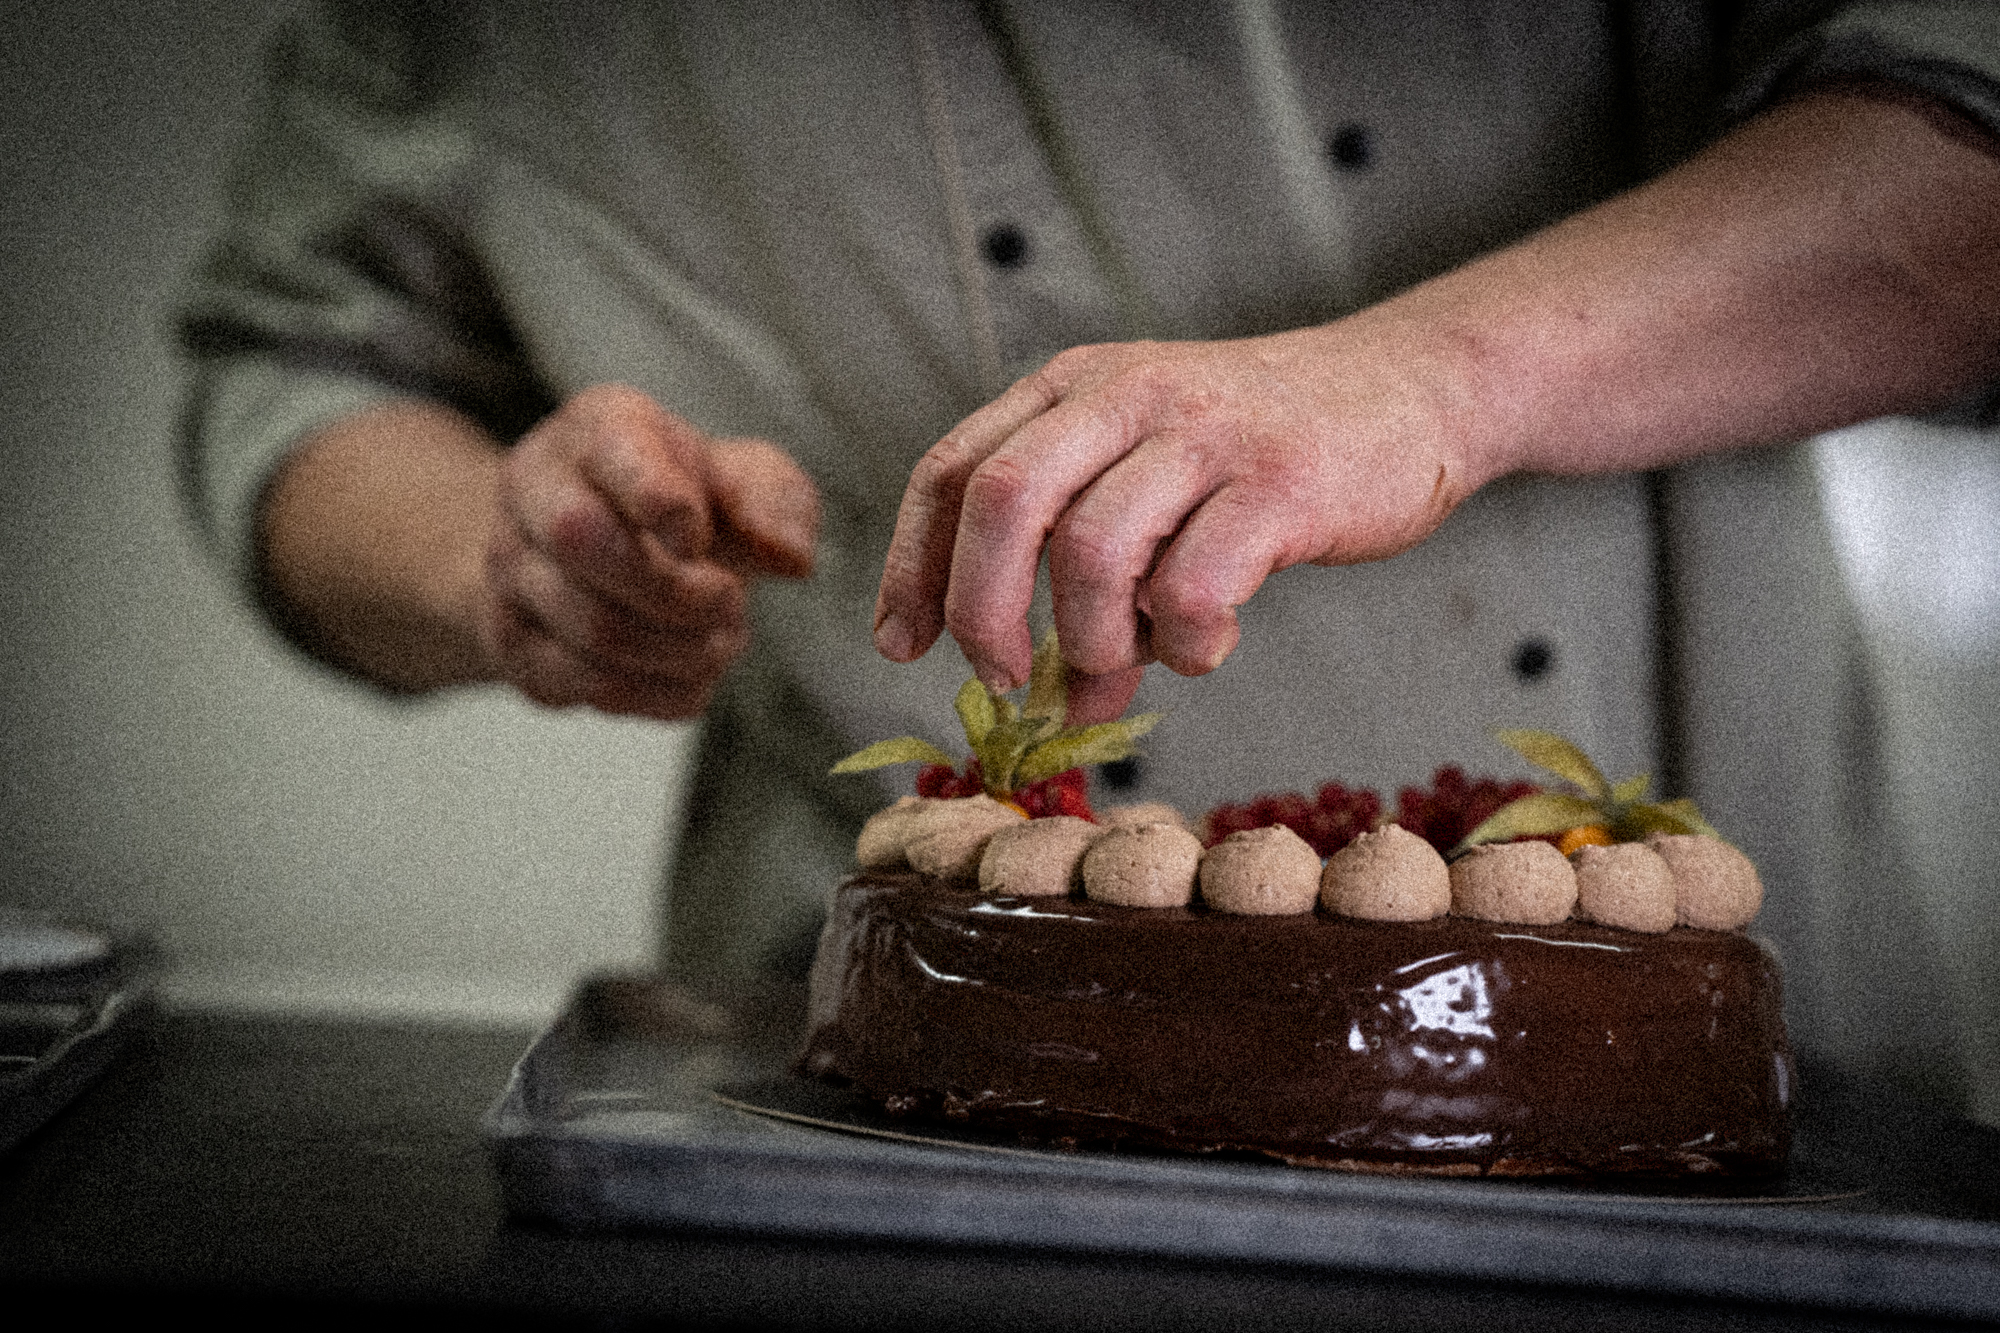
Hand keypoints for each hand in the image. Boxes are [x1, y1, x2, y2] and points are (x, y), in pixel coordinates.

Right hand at [483, 383, 819, 719]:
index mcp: (596, 429)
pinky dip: (659, 693)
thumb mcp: (741, 480)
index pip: (614, 454)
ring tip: (718, 638)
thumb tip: (791, 556)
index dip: (664, 501)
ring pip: (591, 628)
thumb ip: (774, 502)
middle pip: (581, 540)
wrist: (612, 549)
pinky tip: (687, 671)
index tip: (699, 537)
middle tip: (729, 599)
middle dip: (676, 591)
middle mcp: (533, 488)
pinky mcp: (514, 643)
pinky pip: (586, 687)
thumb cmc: (684, 504)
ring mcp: (509, 569)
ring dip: (681, 649)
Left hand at [872, 326, 1481, 722]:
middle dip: (982, 610)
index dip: (911, 564)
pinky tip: (1204, 644)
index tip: (902, 644)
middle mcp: (1126, 394)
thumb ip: (1091, 569)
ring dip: (1091, 639)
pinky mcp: (1279, 482)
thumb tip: (1058, 701)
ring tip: (1126, 665)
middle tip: (1005, 680)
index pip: (952, 467)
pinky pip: (1194, 584)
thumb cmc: (1263, 453)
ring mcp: (1204, 433)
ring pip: (1092, 551)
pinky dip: (1182, 641)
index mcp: (1074, 387)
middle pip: (1002, 500)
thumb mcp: (1153, 475)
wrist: (1411, 390)